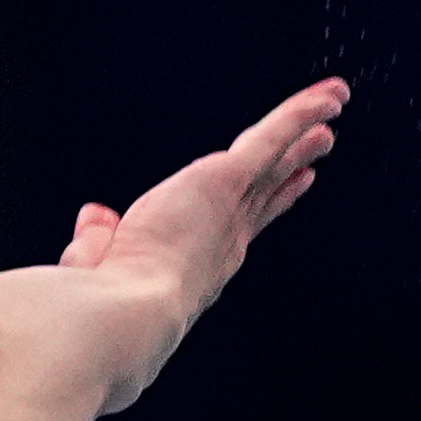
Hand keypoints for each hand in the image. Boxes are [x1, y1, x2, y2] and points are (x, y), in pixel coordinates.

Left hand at [56, 76, 345, 384]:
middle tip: (316, 152)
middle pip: (265, 195)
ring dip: (301, 135)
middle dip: (290, 170)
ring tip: (328, 113)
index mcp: (195, 268)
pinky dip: (299, 114)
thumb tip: (92, 220)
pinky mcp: (227, 180)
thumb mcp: (94, 273)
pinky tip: (326, 96)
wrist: (123, 323)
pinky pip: (271, 137)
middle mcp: (221, 242)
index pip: (233, 230)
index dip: (259, 207)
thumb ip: (95, 244)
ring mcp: (229, 211)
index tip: (280, 192)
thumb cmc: (103, 316)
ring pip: (273, 163)